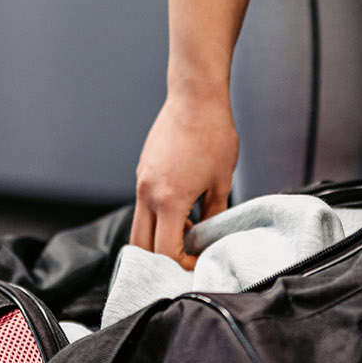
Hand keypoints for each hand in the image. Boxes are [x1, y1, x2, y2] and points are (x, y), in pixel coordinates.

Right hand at [131, 90, 237, 267]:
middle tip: (185, 257)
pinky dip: (157, 216)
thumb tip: (208, 237)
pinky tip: (182, 207)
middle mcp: (148, 194)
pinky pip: (144, 205)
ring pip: (139, 226)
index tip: (198, 261)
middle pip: (141, 245)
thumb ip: (213, 215)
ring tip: (188, 229)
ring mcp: (141, 182)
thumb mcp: (221, 182)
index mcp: (169, 201)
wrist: (195, 98)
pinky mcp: (142, 171)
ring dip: (158, 236)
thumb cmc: (213, 135)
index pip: (165, 251)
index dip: (182, 264)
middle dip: (161, 259)